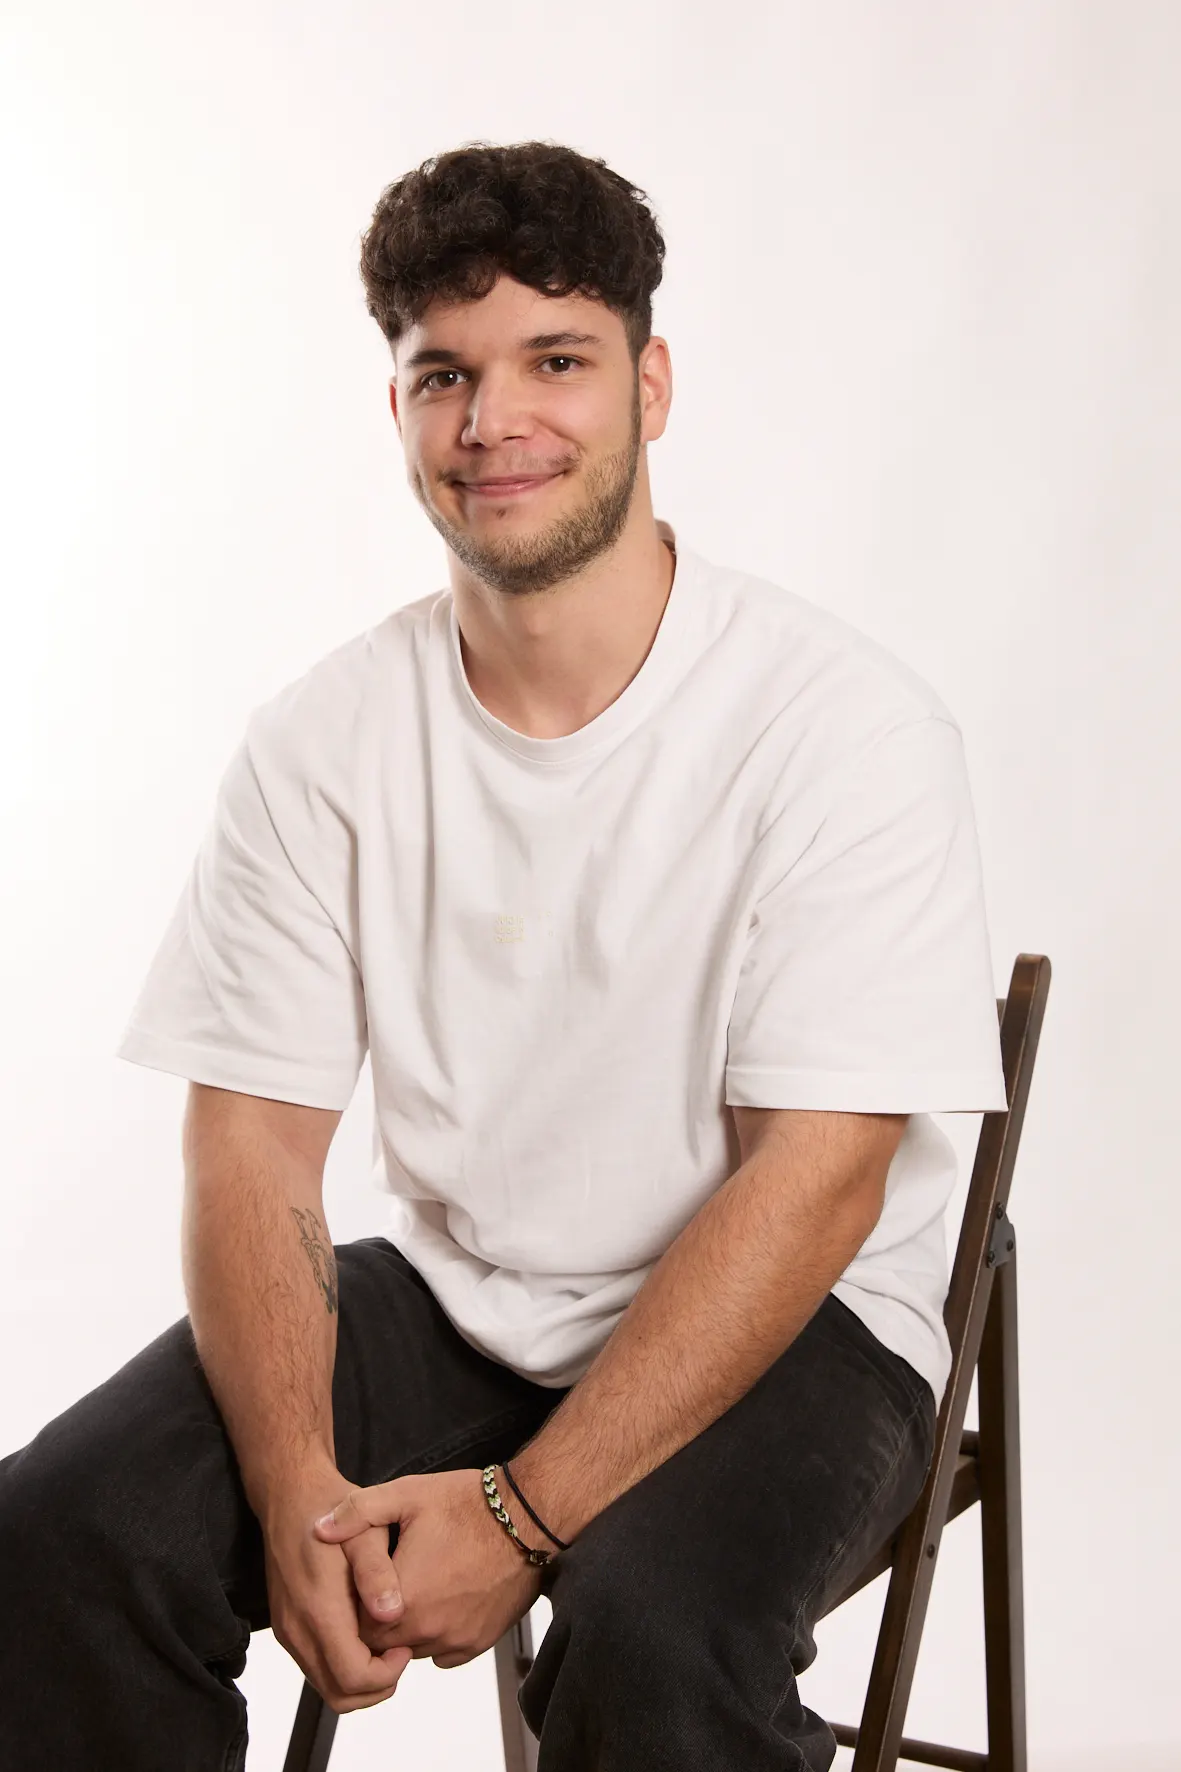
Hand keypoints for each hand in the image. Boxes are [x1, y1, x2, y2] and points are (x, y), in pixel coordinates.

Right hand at [260, 1468, 413, 1712]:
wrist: (290, 1495)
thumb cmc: (330, 1508)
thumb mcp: (365, 1530)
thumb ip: (377, 1573)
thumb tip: (392, 1613)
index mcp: (319, 1609)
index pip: (353, 1676)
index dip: (387, 1674)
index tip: (405, 1646)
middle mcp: (298, 1629)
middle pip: (339, 1694)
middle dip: (376, 1686)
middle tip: (400, 1653)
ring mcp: (288, 1631)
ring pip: (326, 1685)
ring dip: (360, 1678)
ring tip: (386, 1643)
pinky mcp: (286, 1628)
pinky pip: (316, 1666)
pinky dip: (342, 1666)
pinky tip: (365, 1634)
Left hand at [313, 1467, 547, 1667]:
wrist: (527, 1517)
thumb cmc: (467, 1504)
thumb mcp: (406, 1495)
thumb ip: (356, 1512)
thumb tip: (318, 1530)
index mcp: (403, 1599)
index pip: (355, 1628)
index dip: (353, 1607)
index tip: (362, 1583)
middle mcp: (427, 1629)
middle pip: (382, 1644)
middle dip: (378, 1620)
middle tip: (386, 1585)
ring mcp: (456, 1639)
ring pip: (412, 1650)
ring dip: (407, 1628)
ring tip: (414, 1589)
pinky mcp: (479, 1642)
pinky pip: (444, 1654)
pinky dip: (436, 1635)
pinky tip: (440, 1601)